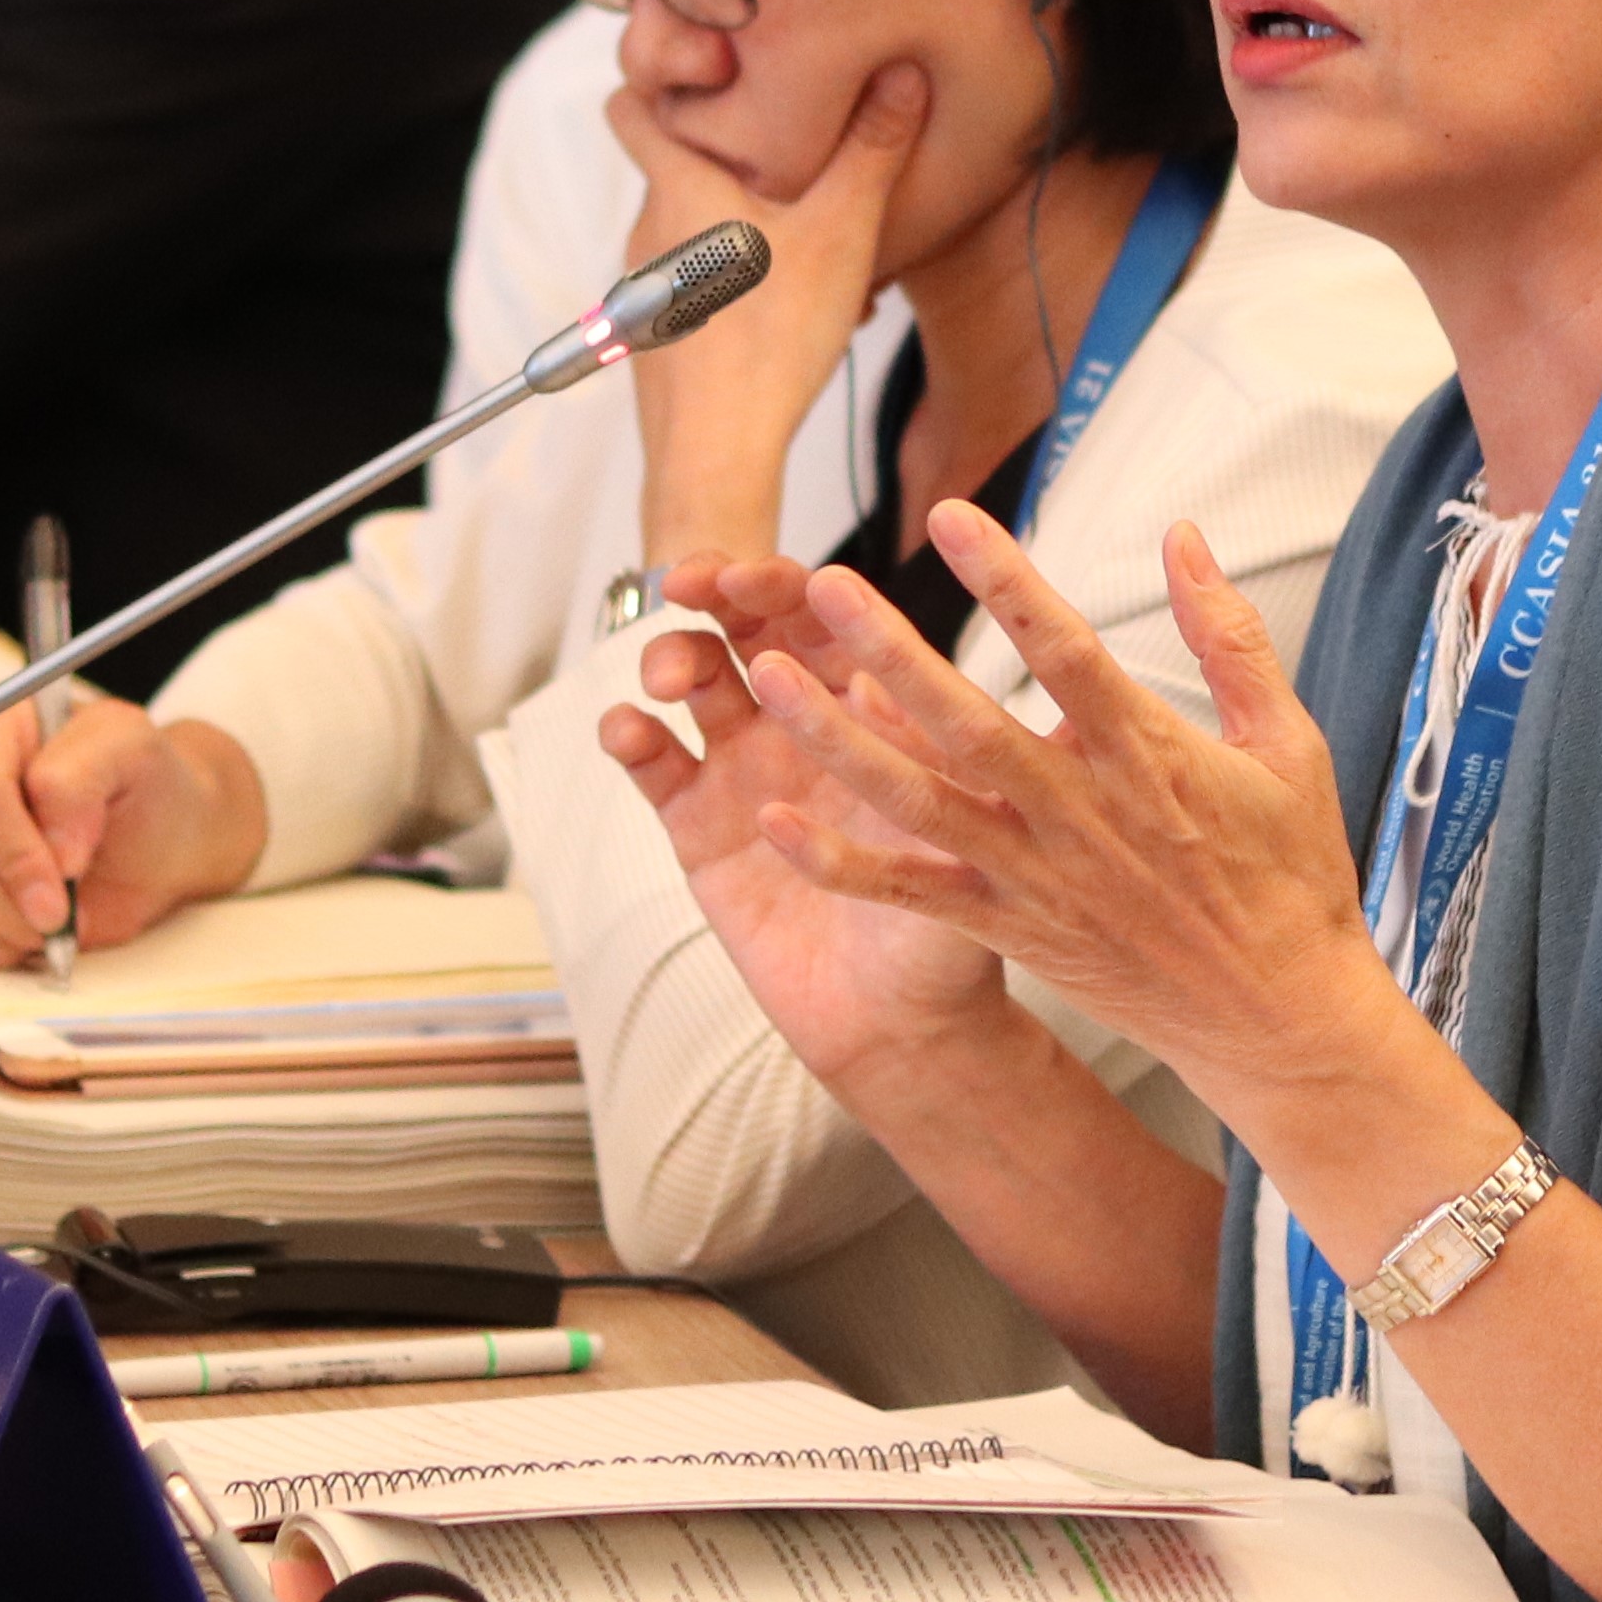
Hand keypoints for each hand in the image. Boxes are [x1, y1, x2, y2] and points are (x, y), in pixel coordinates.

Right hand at [0, 694, 266, 966]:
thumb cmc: (140, 787)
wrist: (144, 840)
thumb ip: (86, 776)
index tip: (58, 897)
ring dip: (4, 924)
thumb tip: (52, 845)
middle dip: (11, 900)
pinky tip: (27, 929)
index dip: (15, 853)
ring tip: (54, 922)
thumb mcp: (134, 752)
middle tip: (60, 921)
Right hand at [595, 552, 1011, 1091]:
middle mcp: (805, 723)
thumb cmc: (953, 928)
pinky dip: (631, 733)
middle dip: (715, 593)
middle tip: (690, 587)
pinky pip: (653, 762)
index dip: (782, 583)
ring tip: (669, 680)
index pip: (823, 616)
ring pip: (694, 678)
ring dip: (672, 655)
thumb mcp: (970, 837)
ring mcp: (746, 768)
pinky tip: (631, 730)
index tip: (752, 575)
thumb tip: (956, 682)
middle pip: (747, 626)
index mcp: (872, 708)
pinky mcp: (698, 823)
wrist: (899, 1026)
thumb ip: (960, 761)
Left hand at [615, 63, 925, 563]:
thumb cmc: (769, 341)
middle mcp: (648, 232)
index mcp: (676, 187)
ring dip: (747, 231)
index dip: (658, 78)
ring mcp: (644, 288)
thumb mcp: (838, 233)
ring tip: (815, 253)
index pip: (629, 103)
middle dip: (736, 163)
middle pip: (678, 169)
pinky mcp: (655, 334)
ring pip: (694, 233)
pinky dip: (739, 284)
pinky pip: (695, 285)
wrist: (715, 456)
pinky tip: (796, 312)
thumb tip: (900, 71)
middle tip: (802, 170)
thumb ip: (870, 150)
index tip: (711, 74)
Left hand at [712, 505, 1404, 1105]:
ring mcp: (1036, 877)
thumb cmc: (1289, 872)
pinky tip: (775, 823)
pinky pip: (910, 893)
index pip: (1065, 651)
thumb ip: (1228, 635)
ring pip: (918, 802)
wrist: (1275, 1017)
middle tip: (819, 582)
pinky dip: (841, 863)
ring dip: (838, 741)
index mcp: (1148, 756)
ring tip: (767, 679)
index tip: (949, 517)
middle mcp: (1078, 814)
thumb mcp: (1286, 742)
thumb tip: (1184, 533)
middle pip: (966, 721)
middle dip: (888, 649)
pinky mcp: (1009, 929)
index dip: (1004, 582)